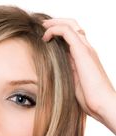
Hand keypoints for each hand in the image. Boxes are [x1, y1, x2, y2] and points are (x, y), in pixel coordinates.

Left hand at [42, 18, 115, 132]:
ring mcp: (86, 49)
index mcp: (84, 57)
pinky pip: (67, 32)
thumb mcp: (73, 84)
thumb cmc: (89, 100)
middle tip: (42, 26)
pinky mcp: (82, 52)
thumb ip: (66, 75)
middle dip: (56, 23)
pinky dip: (55, 30)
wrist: (102, 104)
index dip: (58, 33)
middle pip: (72, 26)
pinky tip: (46, 37)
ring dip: (54, 24)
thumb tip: (51, 74)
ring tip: (42, 28)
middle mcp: (86, 50)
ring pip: (70, 25)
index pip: (72, 37)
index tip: (44, 37)